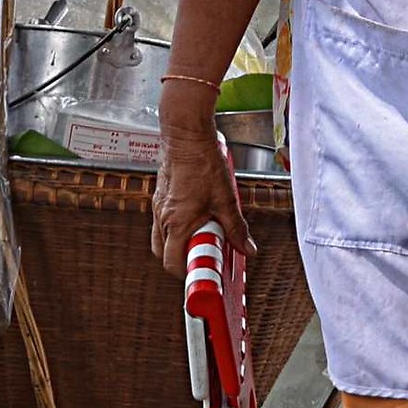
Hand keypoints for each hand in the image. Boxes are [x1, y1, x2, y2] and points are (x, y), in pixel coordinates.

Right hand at [151, 95, 254, 276]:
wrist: (185, 134)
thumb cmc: (202, 162)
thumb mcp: (226, 199)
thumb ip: (236, 228)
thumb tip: (247, 249)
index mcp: (178, 224)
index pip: (173, 263)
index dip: (188, 273)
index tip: (204, 273)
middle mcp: (163, 218)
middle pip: (163, 253)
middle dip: (182, 258)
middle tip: (204, 252)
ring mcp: (159, 206)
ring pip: (162, 236)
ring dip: (180, 240)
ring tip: (203, 230)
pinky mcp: (161, 195)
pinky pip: (164, 219)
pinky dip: (177, 223)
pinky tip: (196, 211)